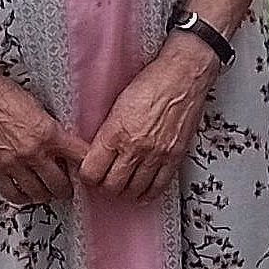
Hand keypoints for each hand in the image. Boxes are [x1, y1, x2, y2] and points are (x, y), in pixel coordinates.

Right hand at [0, 68, 90, 204]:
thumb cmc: (1, 92)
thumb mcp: (38, 106)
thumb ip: (52, 129)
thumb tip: (65, 144)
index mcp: (48, 133)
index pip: (81, 158)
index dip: (88, 168)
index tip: (90, 171)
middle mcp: (32, 152)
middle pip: (61, 185)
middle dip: (68, 187)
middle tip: (68, 184)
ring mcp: (12, 163)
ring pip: (39, 194)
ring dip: (47, 193)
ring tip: (48, 188)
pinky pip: (13, 195)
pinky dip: (23, 197)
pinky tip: (27, 192)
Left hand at [79, 41, 218, 200]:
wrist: (183, 74)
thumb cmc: (153, 81)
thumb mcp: (118, 103)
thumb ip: (106, 131)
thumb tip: (95, 150)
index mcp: (116, 132)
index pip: (91, 172)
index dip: (86, 176)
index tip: (87, 173)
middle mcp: (135, 147)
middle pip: (110, 187)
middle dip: (103, 187)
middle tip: (102, 181)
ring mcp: (156, 154)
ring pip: (133, 191)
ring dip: (124, 192)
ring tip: (121, 185)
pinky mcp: (174, 157)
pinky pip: (158, 187)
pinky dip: (147, 194)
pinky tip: (142, 191)